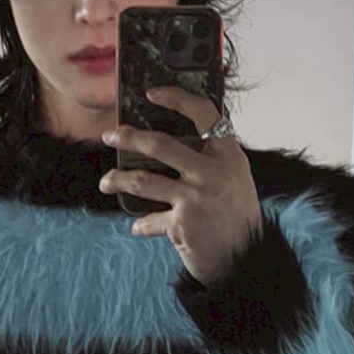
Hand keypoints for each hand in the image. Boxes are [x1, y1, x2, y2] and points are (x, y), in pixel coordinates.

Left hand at [98, 85, 262, 285]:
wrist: (246, 260)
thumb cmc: (238, 219)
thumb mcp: (236, 180)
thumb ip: (211, 161)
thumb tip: (171, 149)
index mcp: (228, 155)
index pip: (203, 113)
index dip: (176, 98)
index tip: (153, 93)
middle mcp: (211, 172)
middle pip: (159, 144)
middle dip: (128, 137)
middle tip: (110, 136)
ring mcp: (194, 198)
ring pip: (141, 180)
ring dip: (117, 180)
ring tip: (107, 183)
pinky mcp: (181, 225)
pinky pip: (149, 220)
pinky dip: (141, 224)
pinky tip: (138, 226)